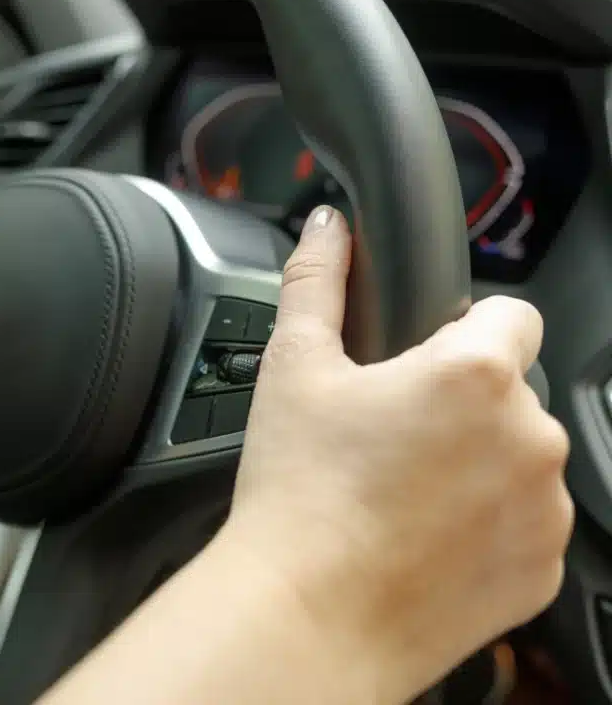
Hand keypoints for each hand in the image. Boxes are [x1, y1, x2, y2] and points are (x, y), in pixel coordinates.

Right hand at [222, 206, 571, 702]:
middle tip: (390, 435)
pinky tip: (421, 535)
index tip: (420, 362)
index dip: (462, 329)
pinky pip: (524, 522)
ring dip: (478, 462)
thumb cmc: (300, 492)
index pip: (510, 313)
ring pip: (519, 457)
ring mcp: (545, 508)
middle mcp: (530, 435)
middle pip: (511, 390)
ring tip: (401, 490)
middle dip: (462, 402)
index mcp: (475, 373)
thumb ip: (318, 282)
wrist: (309, 614)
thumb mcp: (295, 367)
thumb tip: (327, 226)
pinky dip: (486, 523)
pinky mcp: (543, 568)